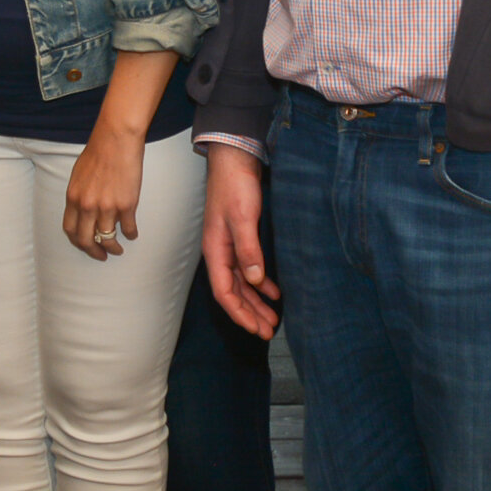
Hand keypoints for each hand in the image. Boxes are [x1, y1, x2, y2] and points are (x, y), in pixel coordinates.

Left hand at [64, 123, 146, 258]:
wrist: (116, 140)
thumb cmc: (96, 153)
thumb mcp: (77, 175)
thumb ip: (78, 196)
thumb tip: (81, 212)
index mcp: (73, 198)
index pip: (70, 230)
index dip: (77, 242)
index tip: (85, 246)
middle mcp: (87, 206)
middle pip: (86, 240)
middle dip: (94, 252)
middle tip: (101, 256)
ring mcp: (107, 207)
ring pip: (108, 239)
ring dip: (113, 248)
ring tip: (118, 249)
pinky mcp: (127, 205)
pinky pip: (128, 229)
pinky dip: (131, 234)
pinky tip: (132, 234)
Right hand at [203, 143, 279, 336]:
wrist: (235, 160)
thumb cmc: (234, 186)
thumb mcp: (242, 218)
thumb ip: (248, 249)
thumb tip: (255, 281)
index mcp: (216, 250)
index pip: (224, 292)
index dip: (240, 313)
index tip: (257, 329)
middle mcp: (221, 251)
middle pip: (233, 292)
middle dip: (250, 313)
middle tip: (269, 331)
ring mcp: (230, 245)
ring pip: (242, 283)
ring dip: (256, 301)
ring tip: (274, 318)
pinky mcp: (242, 238)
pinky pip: (249, 269)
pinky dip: (261, 283)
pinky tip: (274, 291)